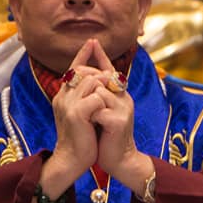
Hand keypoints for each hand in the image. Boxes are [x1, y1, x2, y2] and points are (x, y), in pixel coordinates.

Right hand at [47, 40, 108, 185]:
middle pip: (85, 71)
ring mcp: (67, 103)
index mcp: (64, 95)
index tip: (93, 42)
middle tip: (114, 85)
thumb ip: (89, 96)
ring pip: (92, 81)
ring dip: (104, 90)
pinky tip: (102, 116)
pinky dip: (103, 104)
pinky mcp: (75, 113)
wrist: (72, 161)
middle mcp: (62, 96)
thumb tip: (101, 79)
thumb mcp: (85, 114)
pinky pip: (96, 97)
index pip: (74, 69)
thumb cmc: (82, 139)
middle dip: (101, 75)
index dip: (84, 54)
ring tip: (107, 104)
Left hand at [83, 40, 155, 194]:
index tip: (92, 42)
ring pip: (98, 91)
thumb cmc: (106, 137)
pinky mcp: (119, 121)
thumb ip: (94, 96)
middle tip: (78, 100)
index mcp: (119, 94)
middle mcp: (124, 97)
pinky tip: (93, 126)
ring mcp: (123, 108)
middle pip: (101, 77)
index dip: (100, 56)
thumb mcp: (99, 112)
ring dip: (87, 104)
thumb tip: (79, 78)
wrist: (119, 161)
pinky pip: (97, 109)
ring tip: (89, 119)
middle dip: (86, 84)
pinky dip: (91, 117)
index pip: (109, 69)